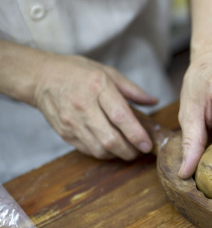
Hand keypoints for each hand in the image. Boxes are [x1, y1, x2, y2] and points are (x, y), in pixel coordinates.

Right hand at [34, 53, 157, 159]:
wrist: (41, 77)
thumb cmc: (78, 73)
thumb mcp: (108, 72)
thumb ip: (133, 90)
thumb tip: (154, 101)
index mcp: (98, 87)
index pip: (120, 116)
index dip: (136, 134)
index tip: (147, 144)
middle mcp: (84, 106)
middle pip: (110, 139)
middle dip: (129, 150)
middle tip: (140, 150)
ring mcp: (72, 121)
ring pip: (99, 149)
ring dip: (117, 154)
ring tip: (128, 150)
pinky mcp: (64, 133)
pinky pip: (88, 150)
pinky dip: (103, 153)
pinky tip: (111, 148)